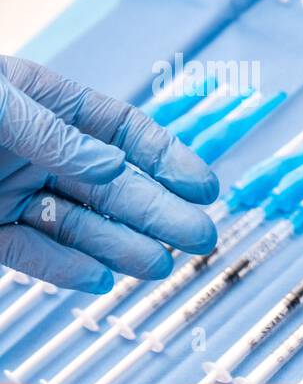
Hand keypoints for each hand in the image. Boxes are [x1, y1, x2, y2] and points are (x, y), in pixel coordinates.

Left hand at [0, 55, 218, 291]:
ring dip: (120, 246)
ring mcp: (9, 194)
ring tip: (157, 265)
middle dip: (158, 212)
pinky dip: (62, 269)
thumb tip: (113, 168)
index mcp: (42, 106)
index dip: (166, 158)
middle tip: (199, 236)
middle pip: (111, 186)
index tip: (203, 187)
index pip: (120, 132)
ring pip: (77, 226)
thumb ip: (53, 136)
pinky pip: (30, 255)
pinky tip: (98, 278)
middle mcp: (33, 152)